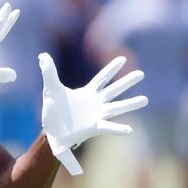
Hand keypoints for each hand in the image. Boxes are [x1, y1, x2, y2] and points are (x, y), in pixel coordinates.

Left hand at [39, 53, 147, 174]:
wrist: (51, 131)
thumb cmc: (53, 111)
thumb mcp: (50, 89)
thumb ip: (49, 72)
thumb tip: (42, 56)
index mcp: (87, 93)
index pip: (102, 78)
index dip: (111, 68)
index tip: (123, 58)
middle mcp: (96, 103)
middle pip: (114, 90)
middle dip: (127, 82)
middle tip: (141, 74)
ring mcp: (97, 115)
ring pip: (117, 108)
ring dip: (130, 104)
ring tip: (145, 100)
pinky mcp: (94, 128)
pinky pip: (108, 127)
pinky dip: (118, 129)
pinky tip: (129, 130)